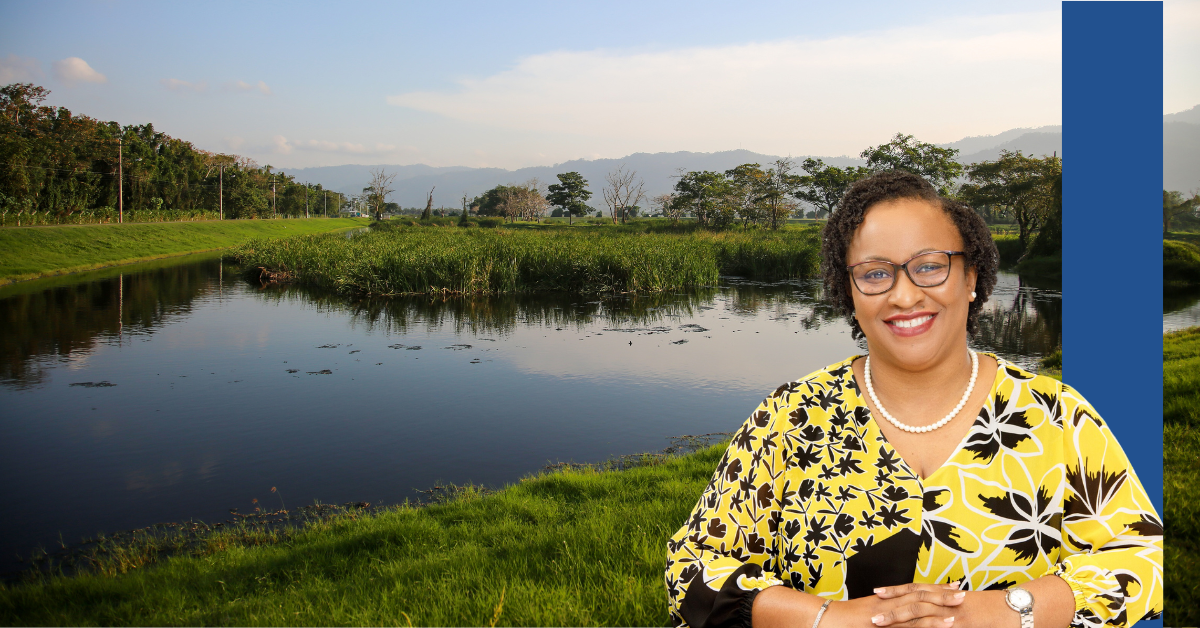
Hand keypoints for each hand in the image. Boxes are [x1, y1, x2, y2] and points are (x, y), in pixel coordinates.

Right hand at [822, 582, 965, 626]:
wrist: (823, 621)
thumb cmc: (841, 620)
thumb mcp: (866, 613)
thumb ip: (884, 612)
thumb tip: (893, 614)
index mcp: (885, 600)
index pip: (914, 590)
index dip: (934, 588)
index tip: (950, 586)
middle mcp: (887, 605)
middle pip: (919, 597)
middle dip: (941, 595)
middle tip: (962, 593)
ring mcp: (886, 617)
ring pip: (916, 612)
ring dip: (938, 611)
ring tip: (957, 611)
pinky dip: (925, 627)